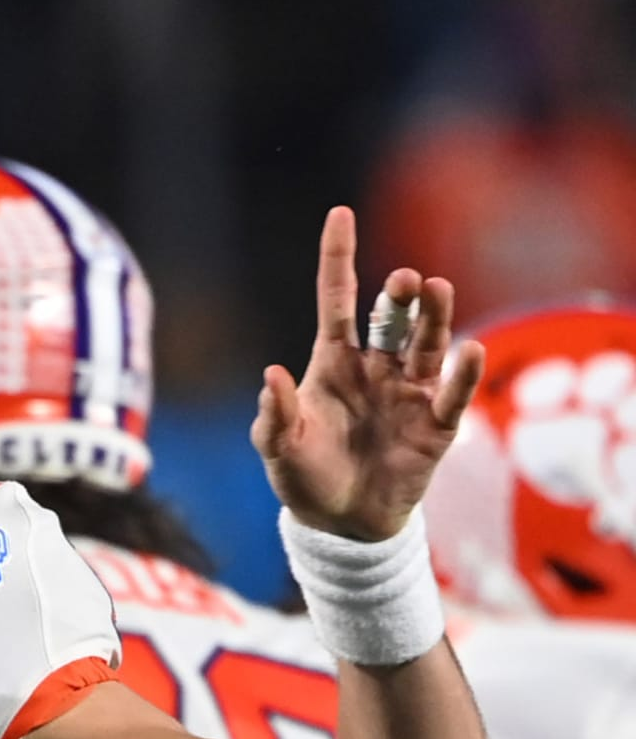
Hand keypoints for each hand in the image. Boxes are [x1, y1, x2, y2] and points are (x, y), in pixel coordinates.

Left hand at [251, 206, 484, 540]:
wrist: (340, 524)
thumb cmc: (304, 477)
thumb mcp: (277, 449)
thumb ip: (276, 416)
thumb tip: (271, 376)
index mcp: (332, 363)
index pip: (337, 299)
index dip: (338, 259)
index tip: (340, 214)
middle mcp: (374, 368)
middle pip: (391, 320)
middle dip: (400, 296)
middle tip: (405, 279)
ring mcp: (408, 393)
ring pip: (426, 345)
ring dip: (434, 318)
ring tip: (435, 290)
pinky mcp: (434, 426)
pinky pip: (451, 394)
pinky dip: (462, 374)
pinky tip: (468, 351)